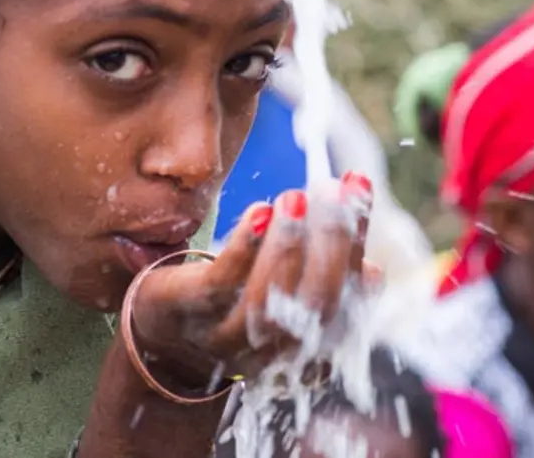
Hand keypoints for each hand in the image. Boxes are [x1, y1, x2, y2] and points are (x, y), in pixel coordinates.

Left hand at [128, 171, 375, 391]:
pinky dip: (244, 248)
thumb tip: (374, 271)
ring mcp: (228, 336)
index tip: (359, 186)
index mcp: (303, 340)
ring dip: (287, 246)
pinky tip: (259, 212)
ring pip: (269, 300)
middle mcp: (272, 347)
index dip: (357, 241)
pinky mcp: (189, 315)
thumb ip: (321, 281)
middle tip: (331, 192)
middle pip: (315, 306)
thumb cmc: (232, 303)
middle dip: (331, 245)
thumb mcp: (282, 296)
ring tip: (294, 199)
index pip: (345, 295)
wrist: (159, 338)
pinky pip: (220, 285)